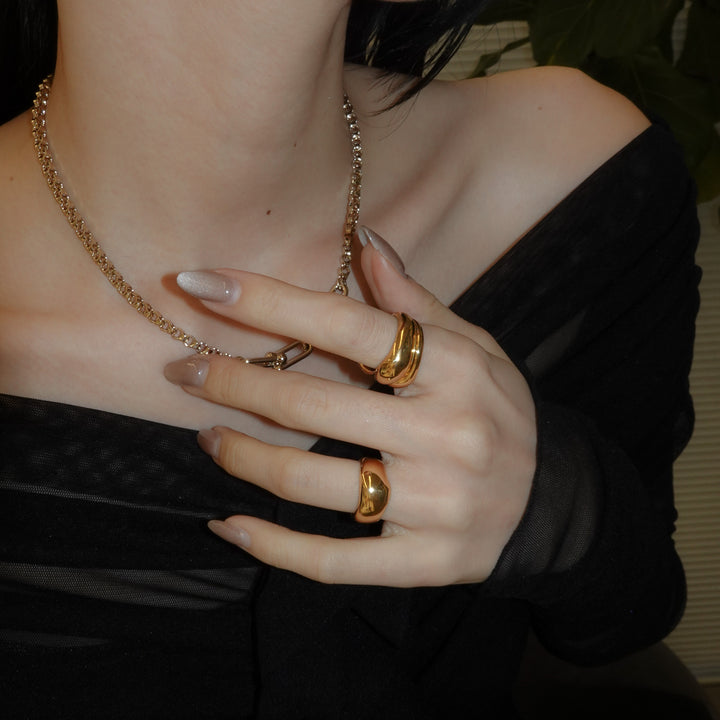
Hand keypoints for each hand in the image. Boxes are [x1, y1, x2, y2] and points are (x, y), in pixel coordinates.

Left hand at [164, 228, 536, 586]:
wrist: (551, 503)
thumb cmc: (499, 411)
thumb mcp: (475, 347)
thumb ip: (417, 302)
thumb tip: (365, 238)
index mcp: (457, 371)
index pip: (351, 326)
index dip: (271, 302)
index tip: (203, 285)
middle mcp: (447, 435)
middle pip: (316, 405)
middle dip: (235, 383)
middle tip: (185, 370)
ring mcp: (435, 505)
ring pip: (311, 482)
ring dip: (242, 457)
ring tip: (207, 437)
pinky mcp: (423, 561)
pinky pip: (333, 561)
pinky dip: (271, 547)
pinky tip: (229, 526)